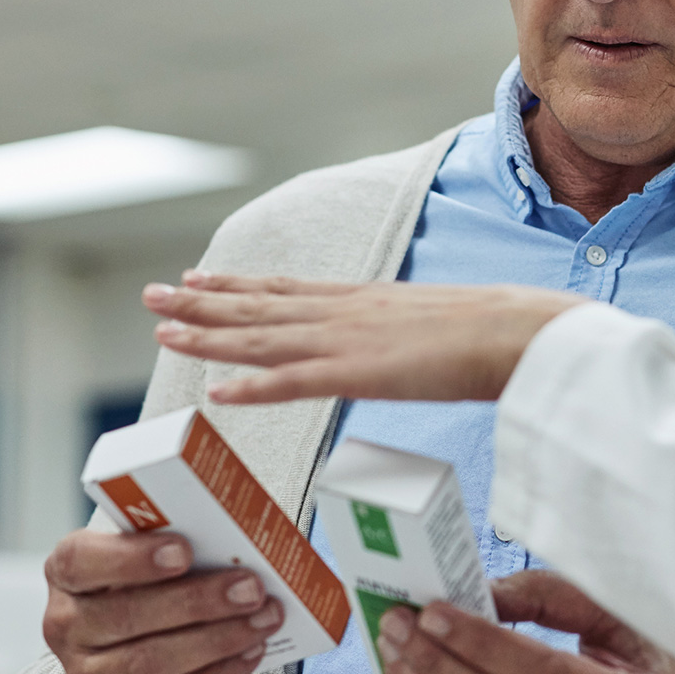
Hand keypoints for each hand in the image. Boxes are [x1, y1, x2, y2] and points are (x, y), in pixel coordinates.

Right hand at [41, 529, 280, 673]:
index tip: (185, 550)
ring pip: (152, 662)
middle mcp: (68, 628)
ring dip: (218, 639)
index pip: (79, 561)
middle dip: (197, 601)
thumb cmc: (148, 596)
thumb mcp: (148, 566)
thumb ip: (173, 549)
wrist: (138, 673)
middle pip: (127, 615)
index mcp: (67, 576)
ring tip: (265, 618)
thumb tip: (235, 543)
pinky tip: (253, 652)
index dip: (131, 557)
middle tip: (252, 588)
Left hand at [143, 272, 580, 406]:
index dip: (238, 288)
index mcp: (365, 302)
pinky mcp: (362, 374)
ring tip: (161, 332)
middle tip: (152, 296)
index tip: (200, 280)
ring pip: (262, 340)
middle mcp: (346, 314)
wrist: (522, 331)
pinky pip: (295, 383)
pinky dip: (253, 388)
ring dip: (209, 336)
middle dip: (202, 304)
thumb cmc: (496, 333)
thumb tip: (401, 348)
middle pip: (259, 309)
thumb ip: (406, 336)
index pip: (287, 293)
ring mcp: (350, 342)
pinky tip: (217, 393)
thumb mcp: (437, 326)